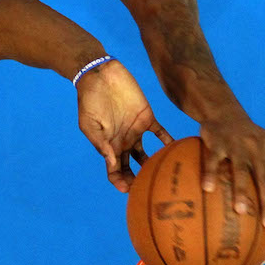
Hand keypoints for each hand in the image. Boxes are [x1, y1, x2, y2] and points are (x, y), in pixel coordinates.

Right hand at [77, 59, 171, 190]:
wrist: (100, 76)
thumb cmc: (90, 100)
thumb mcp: (89, 124)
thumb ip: (101, 143)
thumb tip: (112, 163)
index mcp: (108, 146)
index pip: (114, 171)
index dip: (119, 182)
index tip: (127, 189)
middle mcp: (123, 142)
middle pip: (131, 167)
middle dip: (137, 179)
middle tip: (147, 187)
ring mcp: (136, 131)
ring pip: (147, 154)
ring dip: (153, 165)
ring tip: (161, 173)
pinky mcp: (147, 118)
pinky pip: (161, 133)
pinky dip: (168, 142)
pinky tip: (175, 150)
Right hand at [198, 114, 264, 227]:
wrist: (225, 111)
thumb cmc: (247, 138)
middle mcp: (258, 148)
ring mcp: (238, 144)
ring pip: (241, 169)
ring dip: (242, 191)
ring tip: (240, 211)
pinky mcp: (218, 141)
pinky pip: (213, 159)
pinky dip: (211, 173)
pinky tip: (208, 189)